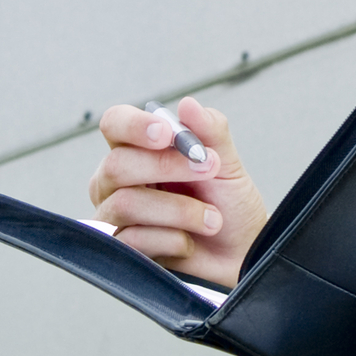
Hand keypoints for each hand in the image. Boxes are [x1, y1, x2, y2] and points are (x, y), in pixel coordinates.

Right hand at [88, 98, 267, 286]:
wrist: (241, 250)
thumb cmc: (229, 203)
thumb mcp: (227, 164)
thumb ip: (210, 132)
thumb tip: (188, 104)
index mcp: (137, 150)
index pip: (115, 124)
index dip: (134, 126)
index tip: (167, 134)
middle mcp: (117, 181)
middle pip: (116, 165)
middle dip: (166, 168)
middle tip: (208, 169)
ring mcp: (114, 216)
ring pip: (125, 204)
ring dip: (180, 210)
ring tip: (212, 218)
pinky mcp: (122, 251)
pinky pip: (133, 240)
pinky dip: (174, 239)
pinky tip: (190, 241)